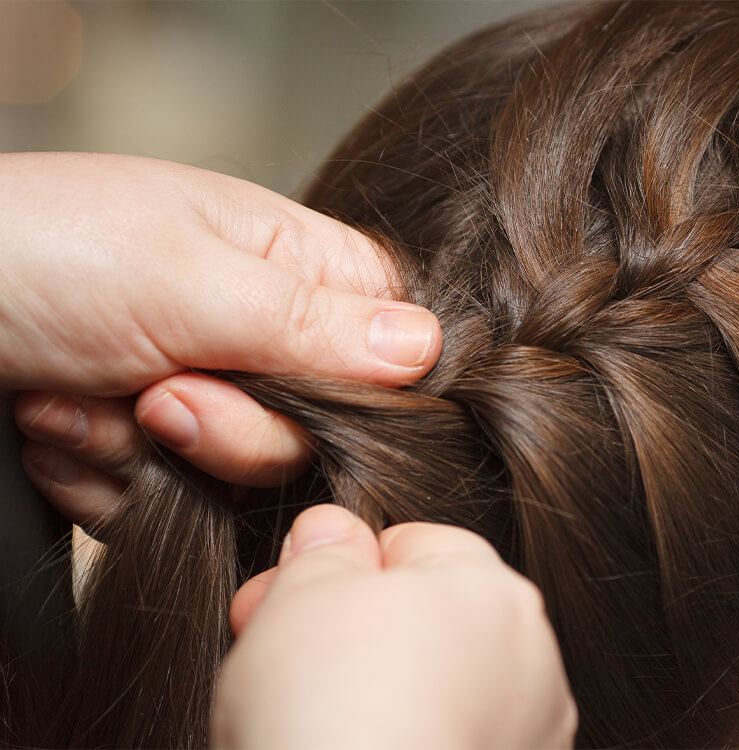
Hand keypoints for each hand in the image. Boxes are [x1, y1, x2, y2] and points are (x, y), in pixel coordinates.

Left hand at [3, 153, 440, 523]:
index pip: (392, 346)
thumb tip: (428, 349)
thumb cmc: (33, 250)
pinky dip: (100, 480)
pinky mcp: (151, 456)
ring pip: (235, 485)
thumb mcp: (183, 277)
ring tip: (74, 390)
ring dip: (142, 456)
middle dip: (223, 430)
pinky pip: (167, 510)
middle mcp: (261, 338)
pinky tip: (55, 423)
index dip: (354, 393)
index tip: (273, 386)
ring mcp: (205, 401)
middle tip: (154, 388)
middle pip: (314, 436)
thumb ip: (313, 323)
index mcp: (292, 266)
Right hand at [212, 505, 576, 749]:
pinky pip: (453, 741)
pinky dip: (410, 745)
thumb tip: (331, 532)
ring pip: (441, 689)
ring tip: (318, 724)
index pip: (412, 546)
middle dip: (356, 633)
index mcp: (491, 587)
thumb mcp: (302, 595)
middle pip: (428, 620)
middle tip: (282, 662)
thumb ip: (323, 550)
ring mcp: (529, 733)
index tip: (283, 599)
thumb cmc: (331, 717)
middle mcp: (529, 657)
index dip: (337, 571)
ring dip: (386, 695)